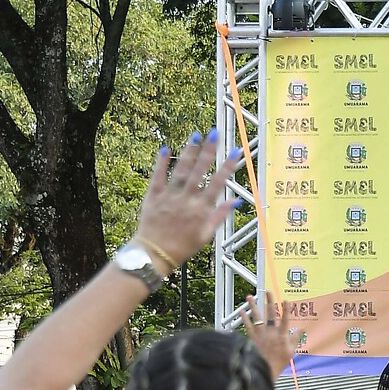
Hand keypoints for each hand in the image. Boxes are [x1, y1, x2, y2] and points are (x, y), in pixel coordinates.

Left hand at [133, 132, 245, 271]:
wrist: (154, 255)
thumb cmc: (182, 247)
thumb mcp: (206, 236)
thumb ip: (219, 216)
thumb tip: (234, 201)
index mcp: (201, 210)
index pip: (218, 183)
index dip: (228, 166)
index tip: (235, 152)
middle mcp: (186, 200)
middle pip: (200, 171)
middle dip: (208, 151)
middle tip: (215, 134)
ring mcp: (169, 197)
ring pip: (181, 170)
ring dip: (189, 152)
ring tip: (195, 136)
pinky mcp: (153, 197)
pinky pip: (158, 176)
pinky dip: (162, 162)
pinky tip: (166, 149)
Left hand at [242, 293, 301, 375]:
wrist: (264, 369)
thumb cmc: (279, 362)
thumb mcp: (291, 351)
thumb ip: (295, 339)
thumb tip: (302, 330)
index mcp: (281, 335)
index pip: (285, 320)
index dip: (286, 310)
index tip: (286, 301)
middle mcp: (270, 332)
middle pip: (270, 314)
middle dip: (270, 301)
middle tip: (268, 291)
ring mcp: (261, 334)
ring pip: (256, 317)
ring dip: (253, 306)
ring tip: (250, 296)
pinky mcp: (253, 338)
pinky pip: (247, 326)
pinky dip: (244, 319)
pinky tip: (241, 311)